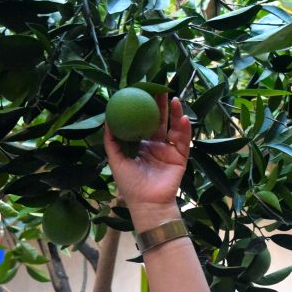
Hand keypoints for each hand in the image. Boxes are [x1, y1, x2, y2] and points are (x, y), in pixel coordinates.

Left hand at [104, 95, 190, 222]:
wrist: (147, 204)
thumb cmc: (130, 185)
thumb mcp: (116, 160)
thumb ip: (111, 141)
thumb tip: (107, 119)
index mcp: (142, 145)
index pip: (144, 121)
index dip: (145, 107)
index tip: (143, 91)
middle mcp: (157, 145)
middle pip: (160, 120)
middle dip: (161, 104)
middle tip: (160, 87)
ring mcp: (170, 150)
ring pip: (173, 127)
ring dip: (175, 112)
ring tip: (174, 98)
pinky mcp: (181, 157)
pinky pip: (184, 141)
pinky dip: (184, 129)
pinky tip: (183, 117)